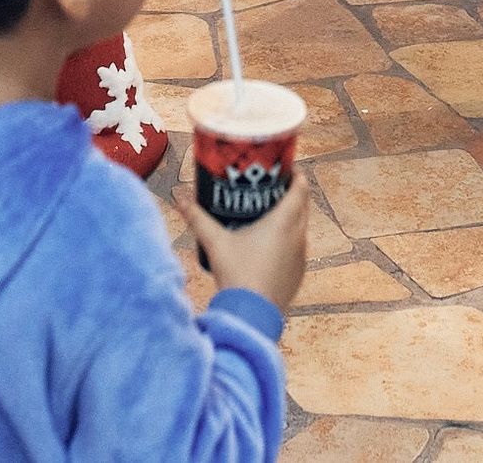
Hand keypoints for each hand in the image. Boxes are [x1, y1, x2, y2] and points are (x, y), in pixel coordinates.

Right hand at [179, 166, 308, 311]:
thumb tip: (179, 197)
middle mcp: (297, 236)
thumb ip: (197, 217)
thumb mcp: (215, 242)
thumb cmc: (237, 275)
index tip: (285, 168)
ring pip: (301, 228)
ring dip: (291, 217)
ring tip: (269, 213)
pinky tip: (270, 245)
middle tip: (272, 187)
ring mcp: (301, 256)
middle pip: (303, 206)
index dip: (296, 175)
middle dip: (292, 194)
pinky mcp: (298, 273)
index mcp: (283, 223)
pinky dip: (289, 240)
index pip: (300, 189)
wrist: (251, 314)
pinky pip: (297, 248)